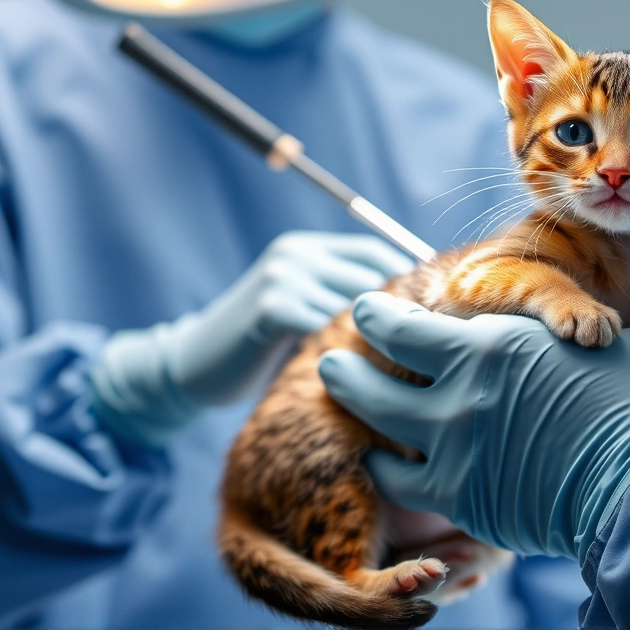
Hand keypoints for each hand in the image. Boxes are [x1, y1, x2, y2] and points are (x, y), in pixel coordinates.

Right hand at [92, 231, 409, 443]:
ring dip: (380, 340)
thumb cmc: (258, 350)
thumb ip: (343, 305)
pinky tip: (362, 381)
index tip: (437, 324)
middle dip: (403, 317)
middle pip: (375, 278)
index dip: (411, 288)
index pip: (380, 254)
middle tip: (431, 356)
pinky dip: (349, 354)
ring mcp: (284, 276)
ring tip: (404, 373)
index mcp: (308, 249)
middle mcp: (297, 254)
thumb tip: (421, 319)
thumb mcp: (303, 314)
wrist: (191, 368)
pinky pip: (330, 328)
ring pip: (358, 307)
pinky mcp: (273, 307)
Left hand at [319, 236, 629, 559]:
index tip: (368, 312)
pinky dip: (387, 473)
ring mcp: (456, 454)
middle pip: (370, 378)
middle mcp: (459, 396)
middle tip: (336, 360)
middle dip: (348, 366)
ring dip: (360, 416)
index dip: (377, 317)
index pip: (401, 325)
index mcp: (495, 345)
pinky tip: (388, 467)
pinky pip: (401, 487)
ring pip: (376, 433)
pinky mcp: (466, 504)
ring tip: (351, 409)